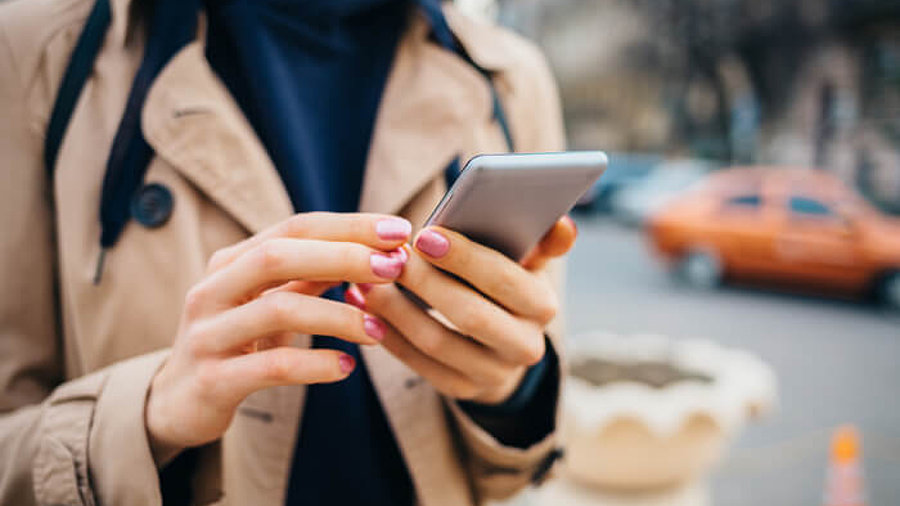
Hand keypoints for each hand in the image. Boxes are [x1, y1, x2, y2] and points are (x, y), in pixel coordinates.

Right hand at [146, 212, 411, 461]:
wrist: (178, 402)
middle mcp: (213, 289)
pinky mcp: (213, 380)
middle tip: (393, 267)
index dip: (348, 226)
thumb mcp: (269, 302)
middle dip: (343, 257)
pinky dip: (316, 364)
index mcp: (231, 262)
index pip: (294, 229)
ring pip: (279, 309)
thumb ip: (311, 277)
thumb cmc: (237, 342)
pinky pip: (272, 365)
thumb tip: (375, 251)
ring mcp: (208, 334)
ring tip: (378, 331)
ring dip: (339, 316)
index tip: (398, 229)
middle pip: (279, 256)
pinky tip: (347, 367)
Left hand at [346, 216, 576, 404]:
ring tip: (366, 280)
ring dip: (395, 309)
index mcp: (542, 306)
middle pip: (470, 315)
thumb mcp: (526, 262)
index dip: (464, 258)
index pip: (505, 280)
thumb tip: (562, 222)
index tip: (423, 235)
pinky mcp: (461, 389)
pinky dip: (387, 333)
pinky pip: (417, 363)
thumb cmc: (505, 284)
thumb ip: (539, 241)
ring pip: (436, 341)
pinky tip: (363, 306)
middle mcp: (525, 346)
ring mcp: (492, 374)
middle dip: (425, 283)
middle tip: (389, 258)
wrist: (502, 344)